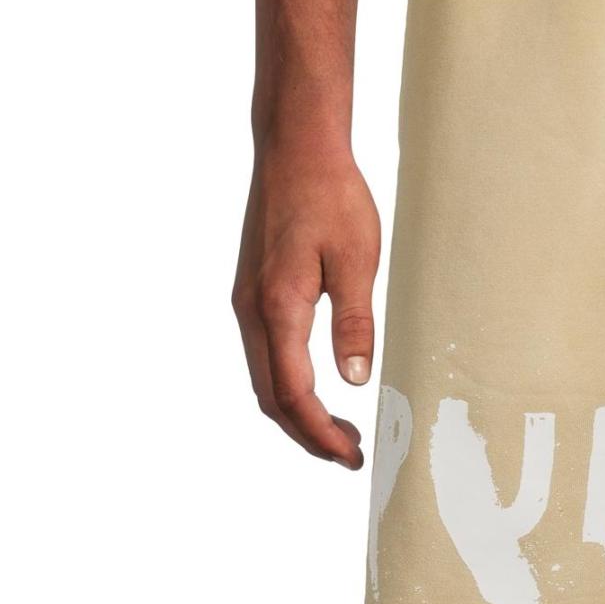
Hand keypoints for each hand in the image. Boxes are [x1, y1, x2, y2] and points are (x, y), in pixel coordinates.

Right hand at [232, 139, 379, 466]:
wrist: (295, 147)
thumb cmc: (330, 196)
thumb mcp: (357, 259)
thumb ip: (354, 322)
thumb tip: (355, 378)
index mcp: (277, 307)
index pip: (294, 394)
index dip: (321, 434)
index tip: (352, 456)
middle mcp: (252, 311)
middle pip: (271, 398)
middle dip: (308, 434)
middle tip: (350, 454)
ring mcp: (247, 303)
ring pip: (264, 380)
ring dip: (298, 413)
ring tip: (341, 429)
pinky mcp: (253, 293)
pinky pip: (265, 357)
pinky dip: (289, 386)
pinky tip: (320, 389)